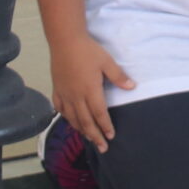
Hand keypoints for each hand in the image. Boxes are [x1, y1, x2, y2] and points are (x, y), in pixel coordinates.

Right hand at [49, 33, 133, 150]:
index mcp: (90, 90)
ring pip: (72, 118)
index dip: (105, 126)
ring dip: (81, 130)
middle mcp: (76, 96)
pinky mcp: (56, 89)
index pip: (99, 114)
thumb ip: (118, 77)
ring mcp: (65, 94)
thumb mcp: (107, 62)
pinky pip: (60, 108)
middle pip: (86, 121)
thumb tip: (132, 87)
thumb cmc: (88, 50)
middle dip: (95, 136)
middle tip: (102, 147)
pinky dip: (66, 118)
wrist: (65, 40)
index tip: (111, 136)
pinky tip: (70, 121)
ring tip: (88, 139)